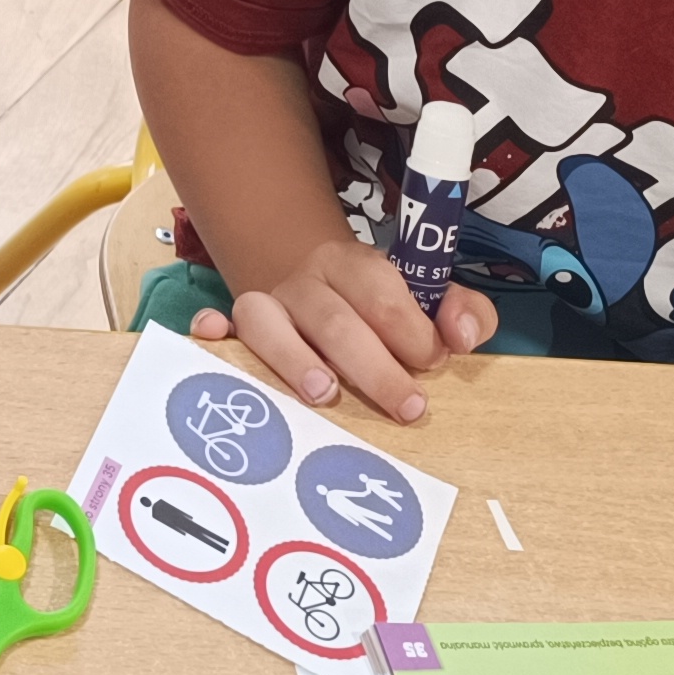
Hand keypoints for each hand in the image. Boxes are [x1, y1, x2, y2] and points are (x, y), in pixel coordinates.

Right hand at [186, 235, 494, 421]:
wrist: (308, 272)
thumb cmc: (377, 303)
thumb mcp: (425, 295)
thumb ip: (462, 313)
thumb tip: (463, 338)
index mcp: (357, 267)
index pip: (382, 294)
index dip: (411, 332)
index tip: (432, 362)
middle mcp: (307, 282)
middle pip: (335, 321)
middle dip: (374, 367)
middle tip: (408, 407)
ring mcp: (267, 303)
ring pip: (267, 322)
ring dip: (293, 357)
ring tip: (323, 393)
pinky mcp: (236, 324)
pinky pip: (217, 322)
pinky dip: (211, 331)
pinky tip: (211, 337)